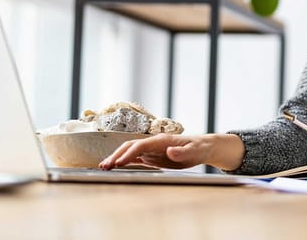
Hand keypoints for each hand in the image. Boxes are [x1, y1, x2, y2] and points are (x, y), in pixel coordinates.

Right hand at [98, 134, 213, 169]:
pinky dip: (124, 161)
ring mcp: (151, 149)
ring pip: (129, 151)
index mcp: (161, 140)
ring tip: (104, 167)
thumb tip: (170, 151)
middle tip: (104, 166)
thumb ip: (181, 152)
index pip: (140, 145)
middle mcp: (153, 143)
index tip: (119, 163)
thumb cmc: (198, 148)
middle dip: (116, 155)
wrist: (202, 147)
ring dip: (116, 158)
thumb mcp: (193, 152)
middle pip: (130, 146)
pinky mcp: (152, 156)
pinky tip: (115, 167)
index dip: (129, 154)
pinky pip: (135, 158)